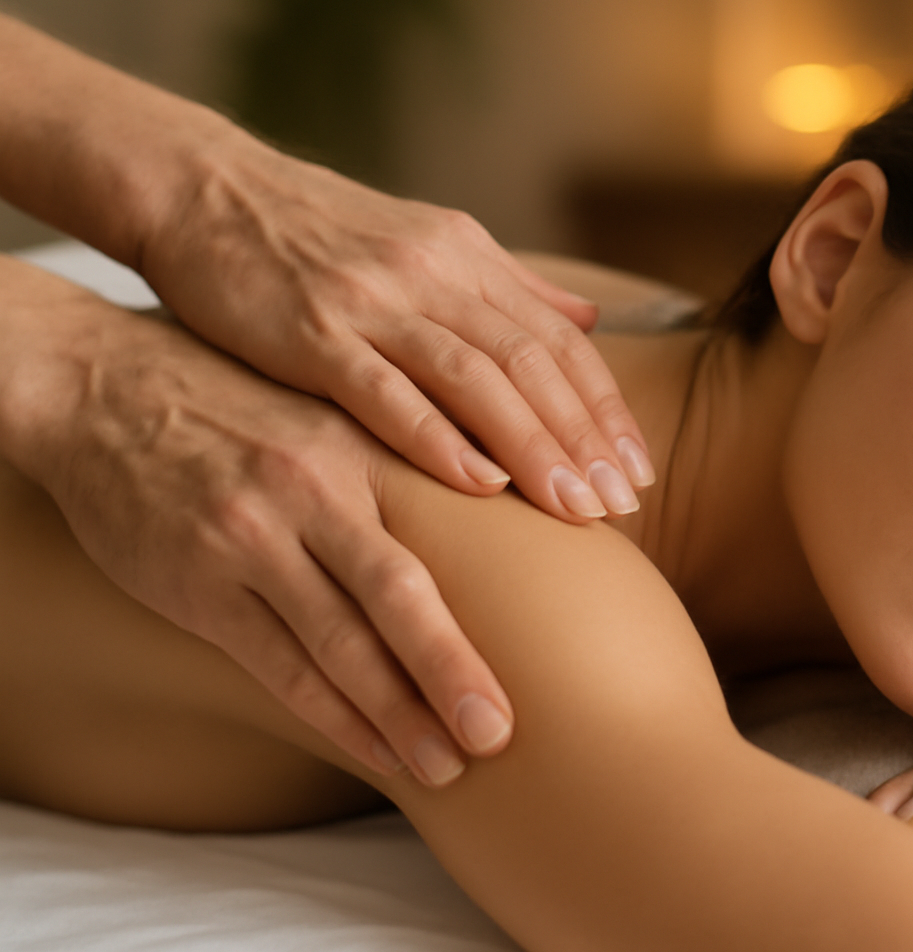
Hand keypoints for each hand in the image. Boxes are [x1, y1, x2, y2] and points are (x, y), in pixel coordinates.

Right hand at [5, 279, 502, 787]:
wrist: (110, 391)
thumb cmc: (247, 408)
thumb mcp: (338, 413)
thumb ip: (413, 457)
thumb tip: (508, 497)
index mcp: (362, 447)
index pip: (447, 525)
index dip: (502, 584)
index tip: (557, 638)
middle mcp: (311, 490)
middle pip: (398, 594)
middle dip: (452, 668)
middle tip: (501, 732)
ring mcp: (251, 540)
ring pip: (337, 643)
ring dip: (395, 713)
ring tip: (447, 766)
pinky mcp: (200, 584)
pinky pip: (277, 665)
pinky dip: (331, 715)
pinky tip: (375, 750)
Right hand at [140, 135, 654, 522]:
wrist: (208, 190)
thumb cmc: (321, 235)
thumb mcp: (429, 245)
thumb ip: (511, 288)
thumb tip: (591, 317)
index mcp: (467, 259)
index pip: (560, 341)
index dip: (605, 408)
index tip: (639, 471)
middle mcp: (434, 275)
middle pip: (531, 363)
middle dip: (584, 438)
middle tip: (623, 505)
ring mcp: (373, 301)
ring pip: (474, 377)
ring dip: (531, 446)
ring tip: (572, 508)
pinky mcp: (311, 330)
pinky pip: (384, 387)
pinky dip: (435, 434)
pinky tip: (478, 483)